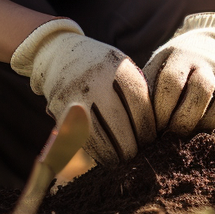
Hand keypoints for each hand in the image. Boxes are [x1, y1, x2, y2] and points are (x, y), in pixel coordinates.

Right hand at [11, 18, 156, 165]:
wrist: (59, 53)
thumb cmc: (101, 67)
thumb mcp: (121, 65)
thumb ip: (137, 88)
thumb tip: (156, 128)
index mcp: (116, 65)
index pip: (138, 102)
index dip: (146, 126)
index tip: (151, 139)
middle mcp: (95, 77)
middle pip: (119, 121)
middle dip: (131, 144)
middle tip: (138, 155)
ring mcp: (74, 93)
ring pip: (98, 134)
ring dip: (113, 153)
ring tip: (122, 160)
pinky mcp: (58, 108)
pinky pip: (79, 137)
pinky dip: (94, 152)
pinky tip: (105, 157)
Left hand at [144, 13, 214, 134]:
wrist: (209, 42)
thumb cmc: (174, 62)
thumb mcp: (159, 64)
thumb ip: (150, 85)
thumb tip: (137, 119)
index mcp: (177, 53)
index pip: (171, 82)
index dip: (162, 109)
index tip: (154, 126)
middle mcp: (202, 58)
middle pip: (198, 90)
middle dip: (182, 119)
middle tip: (169, 134)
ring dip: (200, 122)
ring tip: (185, 133)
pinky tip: (201, 128)